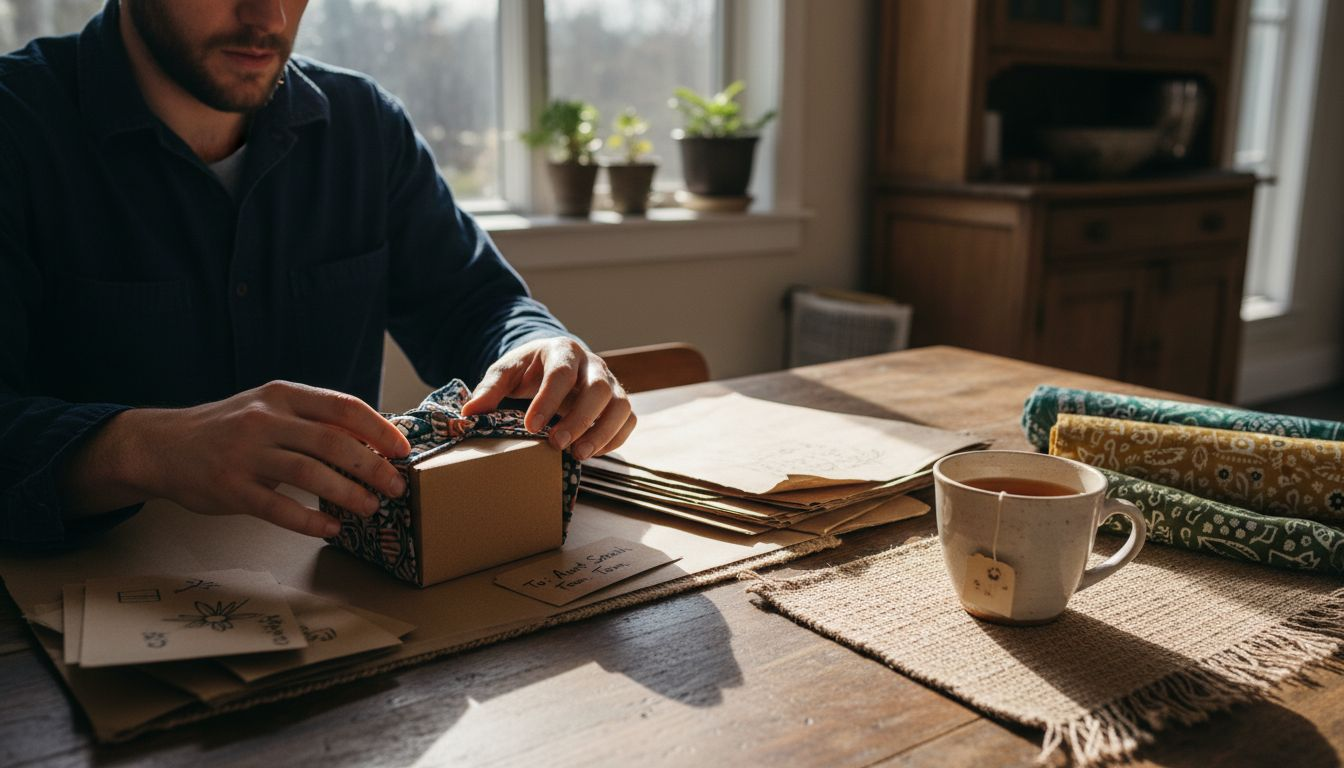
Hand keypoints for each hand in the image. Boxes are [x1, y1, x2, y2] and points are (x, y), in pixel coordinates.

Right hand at [62, 381, 411, 537]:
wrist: (163, 446)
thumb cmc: (230, 428)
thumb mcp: (270, 410)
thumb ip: (313, 421)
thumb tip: (373, 439)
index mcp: (282, 396)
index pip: (342, 407)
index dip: (378, 430)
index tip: (403, 450)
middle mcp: (264, 420)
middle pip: (332, 442)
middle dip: (372, 466)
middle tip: (396, 486)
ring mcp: (245, 454)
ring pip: (309, 474)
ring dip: (348, 494)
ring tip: (371, 508)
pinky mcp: (230, 488)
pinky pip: (278, 507)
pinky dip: (309, 520)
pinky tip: (331, 527)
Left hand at [461, 337, 635, 459]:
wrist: (554, 364)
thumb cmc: (530, 369)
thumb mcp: (506, 372)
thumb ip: (490, 389)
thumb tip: (470, 413)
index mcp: (563, 351)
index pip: (561, 373)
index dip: (548, 401)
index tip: (531, 427)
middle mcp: (592, 365)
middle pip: (598, 388)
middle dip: (579, 419)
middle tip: (557, 445)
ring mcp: (610, 383)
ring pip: (620, 405)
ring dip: (602, 433)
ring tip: (579, 456)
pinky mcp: (619, 403)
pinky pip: (627, 420)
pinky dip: (614, 439)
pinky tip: (591, 453)